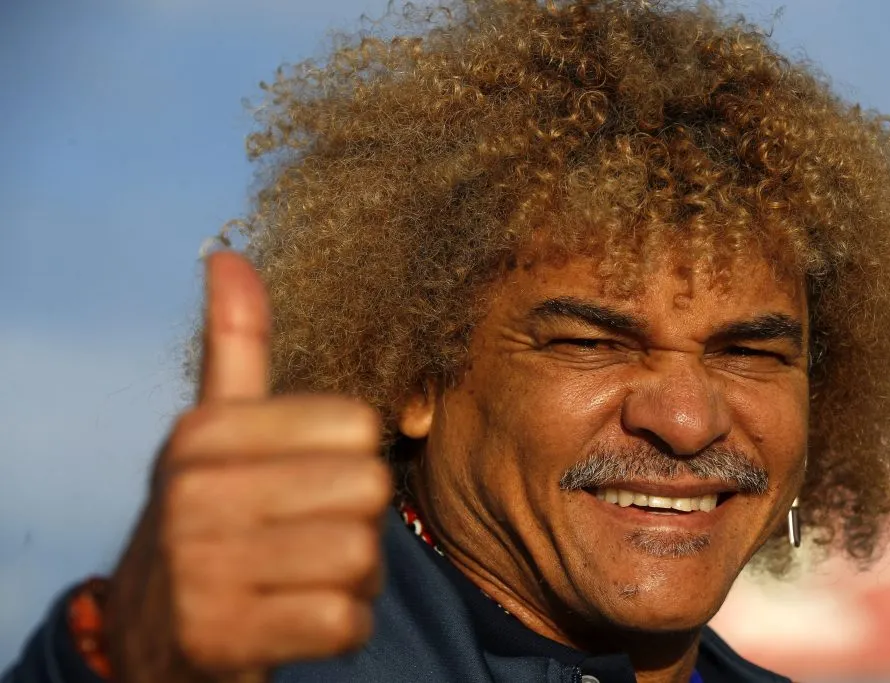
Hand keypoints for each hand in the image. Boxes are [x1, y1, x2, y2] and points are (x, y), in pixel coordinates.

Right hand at [105, 252, 391, 681]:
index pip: (358, 426)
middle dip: (357, 523)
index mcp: (202, 434)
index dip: (351, 461)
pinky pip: (345, 621)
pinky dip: (339, 627)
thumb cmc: (207, 519)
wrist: (150, 638)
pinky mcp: (220, 638)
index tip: (305, 482)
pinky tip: (299, 621)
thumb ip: (234, 346)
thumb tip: (227, 255)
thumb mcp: (212, 432)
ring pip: (361, 558)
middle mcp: (194, 495)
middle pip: (368, 490)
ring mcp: (202, 569)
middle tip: (309, 538)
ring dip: (351, 579)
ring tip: (303, 579)